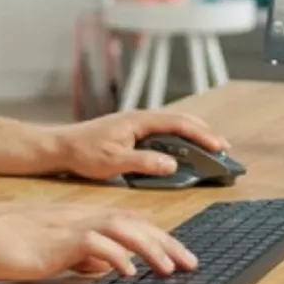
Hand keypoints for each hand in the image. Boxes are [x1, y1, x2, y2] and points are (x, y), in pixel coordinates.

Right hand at [0, 201, 196, 280]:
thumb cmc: (5, 241)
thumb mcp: (50, 248)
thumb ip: (78, 253)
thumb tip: (102, 266)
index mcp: (78, 216)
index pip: (125, 220)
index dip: (154, 234)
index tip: (177, 251)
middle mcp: (78, 215)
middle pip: (131, 221)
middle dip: (164, 241)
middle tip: (190, 261)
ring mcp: (68, 225)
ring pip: (120, 228)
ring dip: (149, 247)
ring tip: (170, 267)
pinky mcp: (57, 239)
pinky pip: (94, 244)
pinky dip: (115, 256)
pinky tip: (129, 272)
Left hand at [54, 109, 229, 180]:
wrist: (60, 146)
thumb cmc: (84, 153)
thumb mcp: (114, 162)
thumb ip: (143, 163)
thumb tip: (173, 164)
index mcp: (137, 121)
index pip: (177, 123)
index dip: (200, 134)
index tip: (219, 146)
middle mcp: (138, 118)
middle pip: (177, 119)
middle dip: (202, 131)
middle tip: (223, 147)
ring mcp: (134, 124)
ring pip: (170, 124)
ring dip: (191, 134)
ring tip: (209, 147)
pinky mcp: (129, 132)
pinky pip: (160, 131)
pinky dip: (177, 138)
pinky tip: (182, 149)